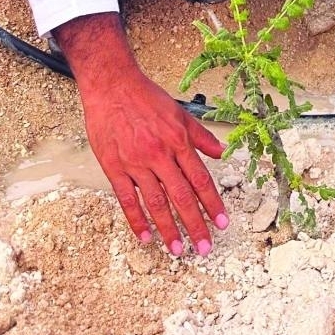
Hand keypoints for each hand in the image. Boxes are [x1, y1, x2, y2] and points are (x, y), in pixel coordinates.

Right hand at [79, 68, 226, 254]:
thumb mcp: (180, 112)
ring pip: (156, 202)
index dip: (213, 203)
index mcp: (178, 141)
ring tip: (177, 249)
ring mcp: (135, 163)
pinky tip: (145, 236)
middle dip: (195, 224)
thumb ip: (201, 135)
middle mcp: (159, 154)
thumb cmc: (146, 98)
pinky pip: (127, 199)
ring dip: (168, 228)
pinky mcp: (114, 167)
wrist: (112, 86)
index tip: (222, 222)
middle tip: (205, 247)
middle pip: (181, 196)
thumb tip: (222, 152)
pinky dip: (136, 220)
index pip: (200, 179)